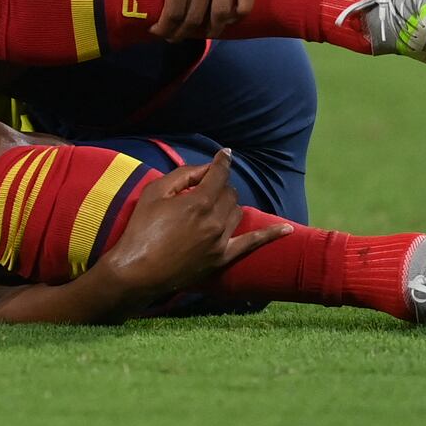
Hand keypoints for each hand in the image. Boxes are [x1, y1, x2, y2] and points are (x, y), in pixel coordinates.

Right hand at [100, 149, 290, 293]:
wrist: (137, 271)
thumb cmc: (141, 229)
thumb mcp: (155, 193)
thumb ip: (182, 176)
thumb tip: (205, 168)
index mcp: (198, 201)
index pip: (219, 174)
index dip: (221, 161)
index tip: (225, 154)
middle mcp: (215, 219)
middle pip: (229, 193)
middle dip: (220, 186)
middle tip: (204, 188)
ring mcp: (221, 240)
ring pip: (237, 212)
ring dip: (229, 203)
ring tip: (214, 205)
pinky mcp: (222, 258)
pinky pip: (253, 243)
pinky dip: (272, 235)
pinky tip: (287, 229)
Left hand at [114, 0, 255, 39]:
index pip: (176, 11)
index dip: (166, 28)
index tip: (156, 32)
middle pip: (199, 15)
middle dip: (183, 32)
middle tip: (172, 35)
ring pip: (223, 10)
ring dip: (210, 29)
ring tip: (195, 32)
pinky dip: (239, 11)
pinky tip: (225, 20)